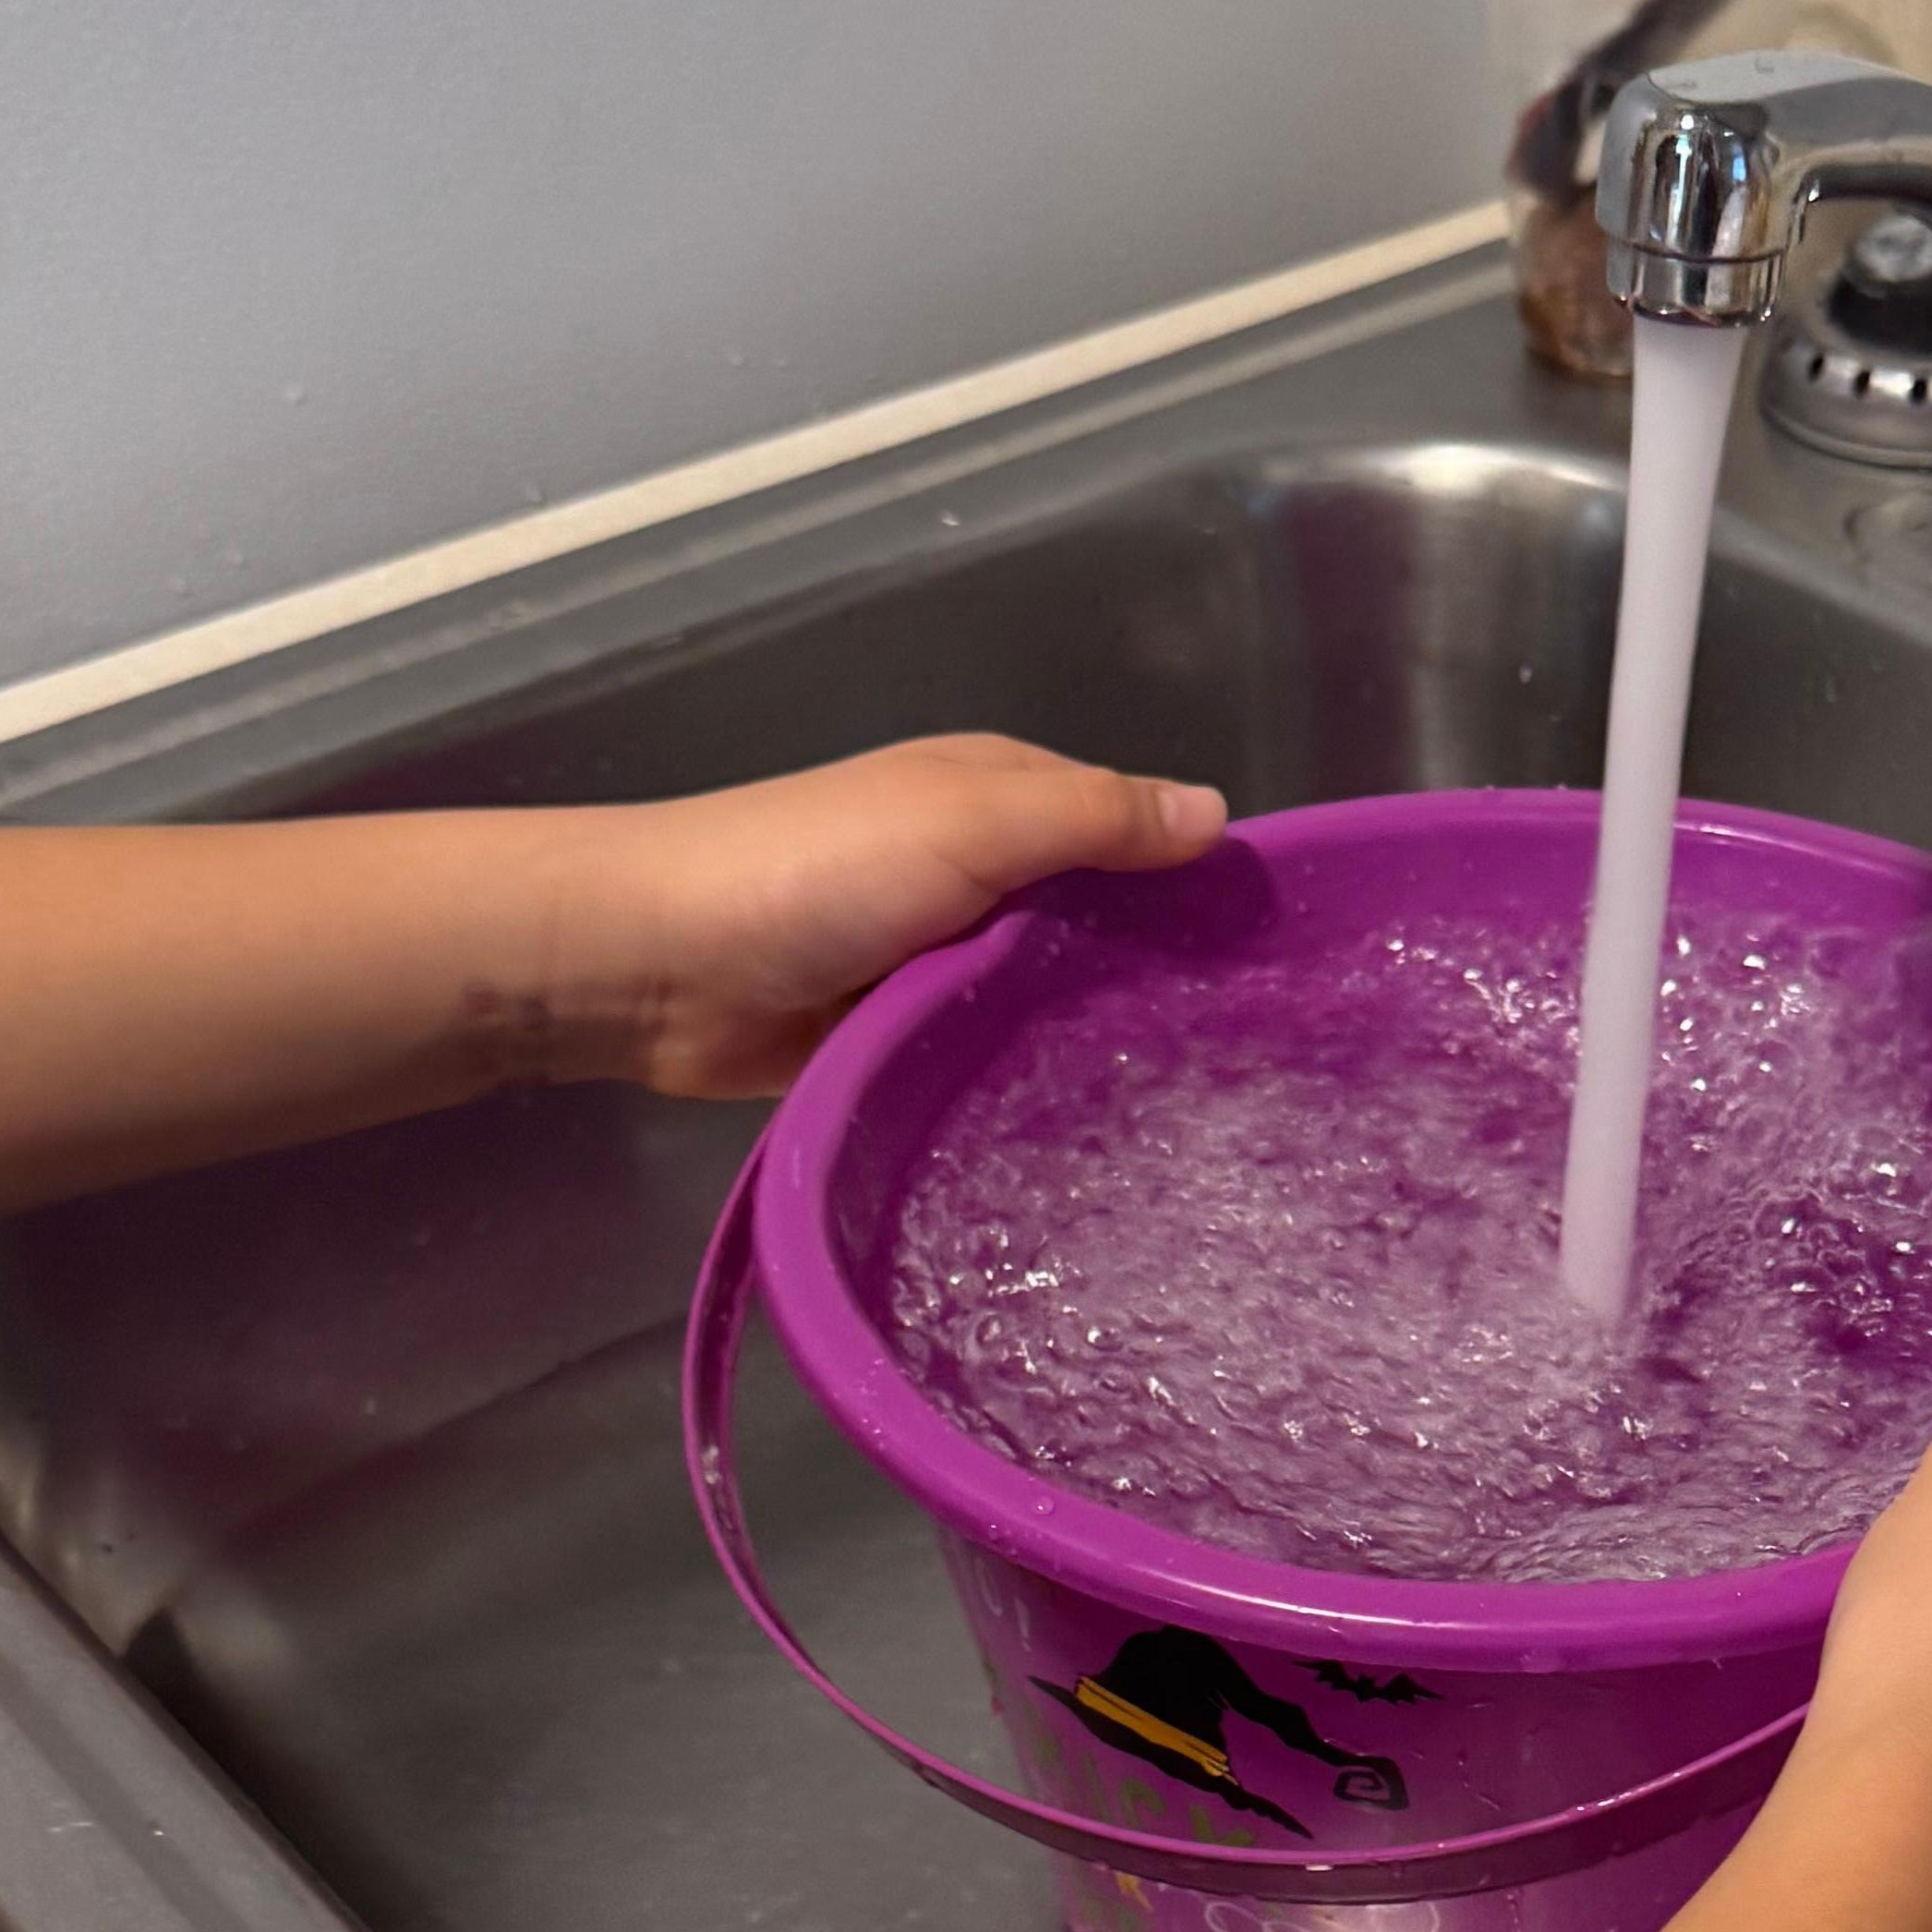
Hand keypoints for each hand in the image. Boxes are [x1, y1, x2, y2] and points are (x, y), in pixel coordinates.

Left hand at [573, 737, 1226, 1097]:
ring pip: (1051, 1002)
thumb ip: (1093, 818)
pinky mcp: (904, 1039)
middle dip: (1158, 974)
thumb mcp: (972, 820)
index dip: (1198, 882)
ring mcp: (941, 961)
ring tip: (1193, 1109)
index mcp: (1001, 797)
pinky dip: (1029, 1086)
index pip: (1133, 830)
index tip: (1274, 958)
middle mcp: (980, 872)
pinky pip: (991, 1064)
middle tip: (1253, 1058)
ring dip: (1094, 1041)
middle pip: (1100, 924)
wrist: (657, 962)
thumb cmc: (817, 870)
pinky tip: (1095, 1134)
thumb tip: (1220, 817)